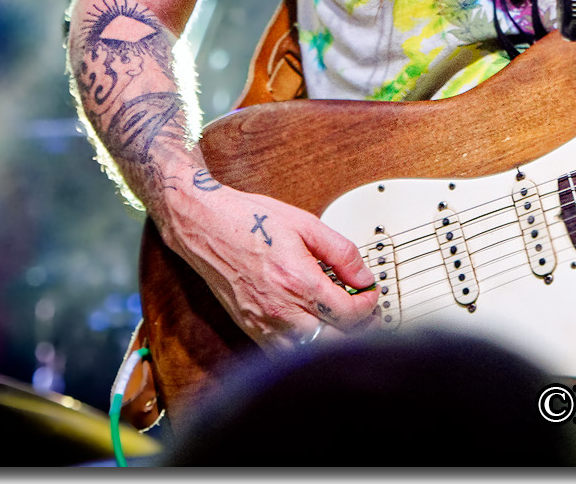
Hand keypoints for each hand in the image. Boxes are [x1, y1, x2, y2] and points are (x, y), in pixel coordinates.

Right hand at [158, 182, 377, 349]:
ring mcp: (263, 324)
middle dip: (357, 331)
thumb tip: (363, 276)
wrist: (206, 227)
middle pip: (333, 343)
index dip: (368, 305)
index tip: (369, 293)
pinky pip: (283, 354)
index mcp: (297, 281)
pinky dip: (304, 349)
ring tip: (342, 325)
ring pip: (308, 355)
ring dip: (331, 344)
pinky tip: (312, 330)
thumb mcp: (306, 224)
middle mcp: (280, 309)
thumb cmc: (250, 220)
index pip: (348, 314)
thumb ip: (341, 252)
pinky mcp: (250, 330)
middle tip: (366, 316)